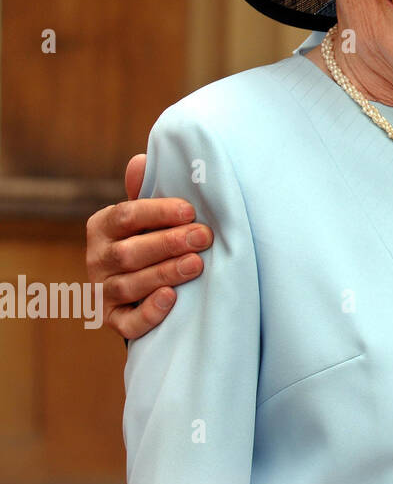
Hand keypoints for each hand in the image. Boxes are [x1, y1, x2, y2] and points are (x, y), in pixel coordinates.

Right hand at [85, 153, 211, 339]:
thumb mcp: (149, 214)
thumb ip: (147, 190)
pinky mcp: (113, 320)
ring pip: (130, 285)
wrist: (145, 283)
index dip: (157, 213)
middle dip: (168, 244)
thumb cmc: (153, 236)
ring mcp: (102, 292)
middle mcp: (97, 259)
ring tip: (196, 264)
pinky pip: (128, 322)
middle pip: (129, 253)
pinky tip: (170, 299)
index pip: (125, 216)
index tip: (189, 210)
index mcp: (103, 226)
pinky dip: (148, 313)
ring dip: (164, 274)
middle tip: (203, 237)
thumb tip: (140, 161)